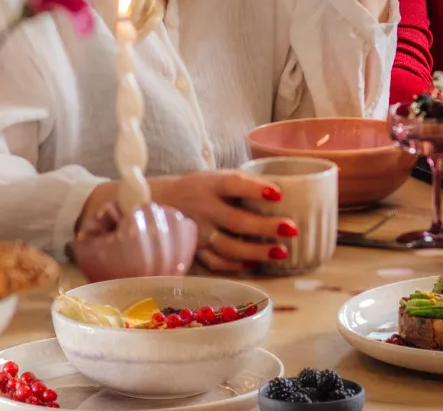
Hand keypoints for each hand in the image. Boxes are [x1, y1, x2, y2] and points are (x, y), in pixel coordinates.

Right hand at [76, 171, 298, 273]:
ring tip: (281, 252)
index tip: (279, 193)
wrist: (151, 203)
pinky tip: (254, 263)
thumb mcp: (212, 178)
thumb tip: (285, 192)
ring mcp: (197, 232)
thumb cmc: (196, 189)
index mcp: (209, 184)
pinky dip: (236, 265)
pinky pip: (215, 262)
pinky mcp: (192, 250)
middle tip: (291, 228)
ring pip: (228, 246)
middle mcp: (203, 208)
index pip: (233, 183)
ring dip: (256, 251)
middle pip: (236, 219)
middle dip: (266, 226)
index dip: (255, 188)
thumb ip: (241, 185)